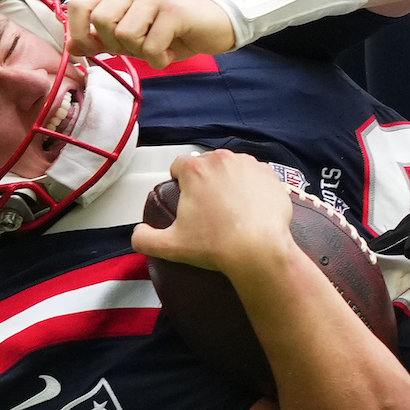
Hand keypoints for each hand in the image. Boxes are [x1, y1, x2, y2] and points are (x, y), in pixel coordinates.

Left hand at [66, 0, 235, 67]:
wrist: (218, 23)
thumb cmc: (173, 30)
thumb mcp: (134, 35)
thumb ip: (103, 37)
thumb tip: (71, 46)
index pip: (79, 5)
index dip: (80, 32)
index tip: (94, 49)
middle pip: (102, 20)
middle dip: (115, 45)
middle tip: (137, 47)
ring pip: (125, 34)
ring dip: (140, 52)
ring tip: (156, 47)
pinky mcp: (174, 11)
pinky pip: (151, 46)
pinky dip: (158, 59)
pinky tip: (170, 53)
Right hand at [132, 151, 293, 279]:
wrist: (259, 250)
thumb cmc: (215, 245)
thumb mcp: (171, 246)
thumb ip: (145, 239)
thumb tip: (138, 234)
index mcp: (196, 170)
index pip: (179, 164)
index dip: (178, 178)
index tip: (183, 192)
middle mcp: (223, 160)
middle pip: (207, 164)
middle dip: (205, 180)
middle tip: (208, 205)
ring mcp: (250, 165)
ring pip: (233, 167)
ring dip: (229, 180)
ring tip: (231, 206)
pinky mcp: (271, 174)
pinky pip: (256, 175)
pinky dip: (253, 186)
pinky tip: (252, 206)